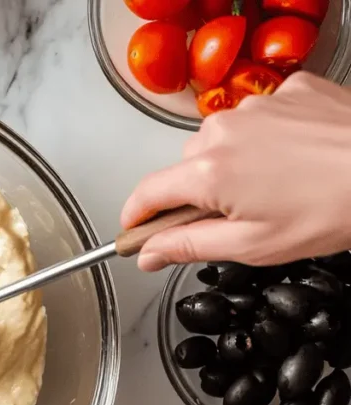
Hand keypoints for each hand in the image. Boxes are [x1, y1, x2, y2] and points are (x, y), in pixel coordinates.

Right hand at [121, 72, 350, 271]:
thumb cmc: (334, 211)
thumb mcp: (253, 246)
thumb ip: (188, 246)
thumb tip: (147, 254)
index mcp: (208, 172)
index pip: (148, 194)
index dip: (136, 217)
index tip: (134, 232)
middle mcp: (223, 130)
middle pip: (186, 167)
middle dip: (199, 193)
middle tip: (236, 218)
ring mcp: (258, 105)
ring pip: (222, 140)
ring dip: (235, 164)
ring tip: (278, 187)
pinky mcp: (290, 90)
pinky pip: (260, 117)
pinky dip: (269, 138)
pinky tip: (297, 158)